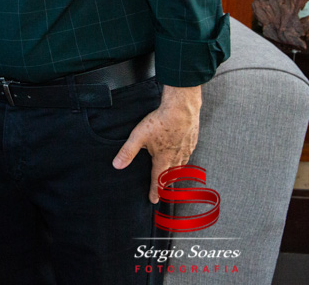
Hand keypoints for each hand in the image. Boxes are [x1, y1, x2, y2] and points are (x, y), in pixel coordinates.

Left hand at [112, 84, 201, 202]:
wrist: (182, 109)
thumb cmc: (160, 122)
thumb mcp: (139, 137)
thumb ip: (127, 152)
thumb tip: (116, 166)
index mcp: (163, 159)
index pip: (157, 179)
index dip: (155, 191)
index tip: (153, 200)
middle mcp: (177, 158)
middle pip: (171, 175)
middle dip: (165, 184)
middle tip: (162, 191)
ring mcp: (186, 150)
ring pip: (181, 166)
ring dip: (175, 173)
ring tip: (171, 176)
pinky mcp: (192, 141)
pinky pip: (187, 155)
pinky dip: (183, 160)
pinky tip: (181, 156)